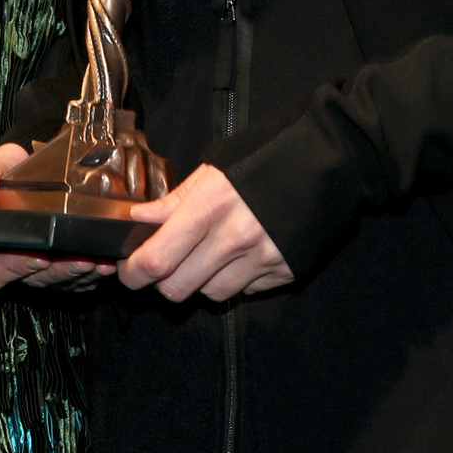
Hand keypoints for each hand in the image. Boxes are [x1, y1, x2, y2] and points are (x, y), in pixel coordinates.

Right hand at [0, 143, 114, 291]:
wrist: (42, 167)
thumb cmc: (13, 170)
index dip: (13, 269)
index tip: (37, 256)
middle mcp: (15, 263)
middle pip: (34, 280)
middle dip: (59, 271)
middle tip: (80, 260)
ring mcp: (42, 271)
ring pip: (59, 282)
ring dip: (80, 273)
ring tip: (98, 260)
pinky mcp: (66, 272)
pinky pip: (80, 281)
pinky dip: (95, 274)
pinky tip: (108, 261)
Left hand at [120, 163, 293, 302]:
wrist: (325, 162)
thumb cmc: (264, 158)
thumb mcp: (213, 170)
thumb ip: (174, 201)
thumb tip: (138, 220)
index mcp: (210, 207)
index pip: (156, 260)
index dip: (132, 272)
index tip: (127, 270)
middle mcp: (234, 238)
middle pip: (177, 288)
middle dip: (162, 281)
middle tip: (165, 264)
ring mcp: (261, 259)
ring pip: (209, 294)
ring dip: (200, 281)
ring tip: (209, 253)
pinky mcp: (283, 273)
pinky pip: (244, 291)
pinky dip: (234, 279)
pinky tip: (240, 254)